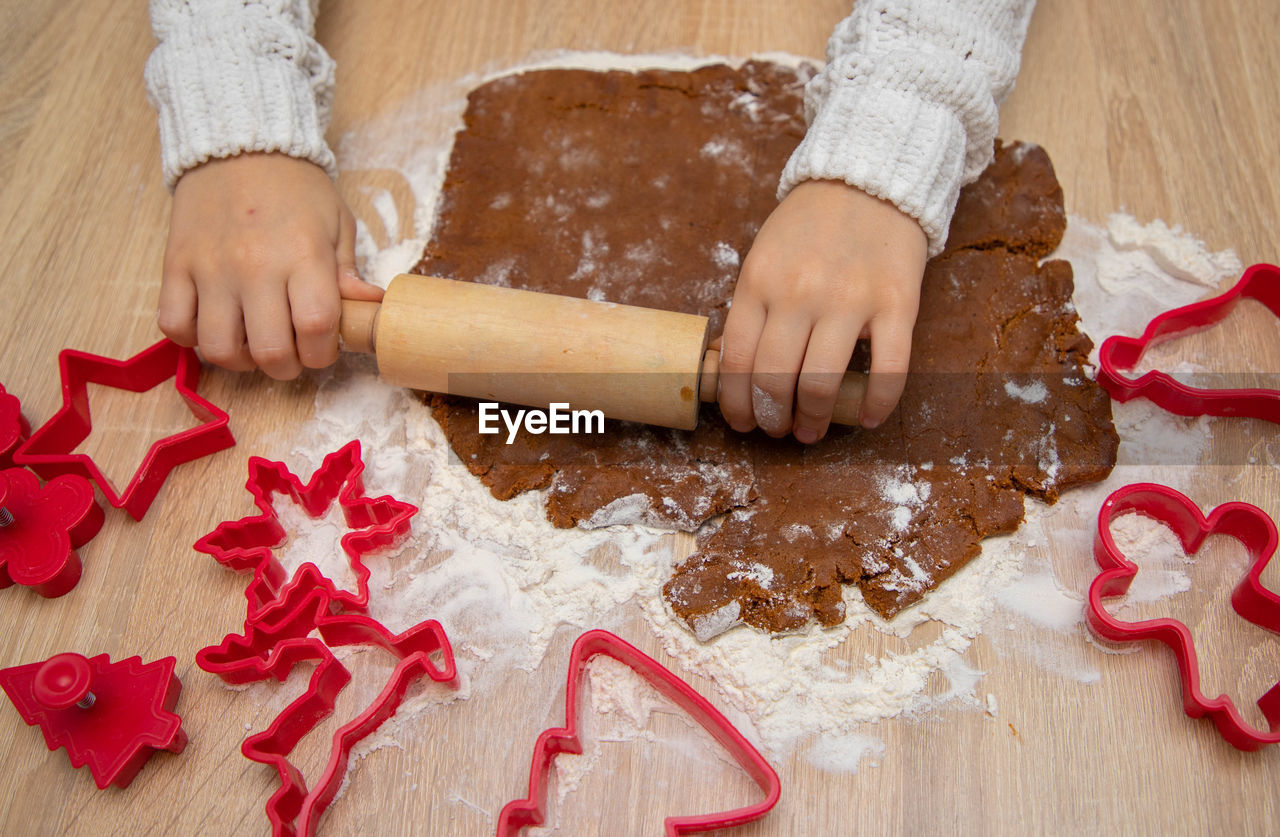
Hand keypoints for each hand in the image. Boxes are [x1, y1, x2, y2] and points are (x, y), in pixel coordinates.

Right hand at [158, 153, 383, 378]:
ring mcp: (210, 268)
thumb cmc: (295, 188)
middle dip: (287, 366)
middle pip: (269, 351)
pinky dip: (191, 338)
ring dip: (240, 359)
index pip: (315, 328)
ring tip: (252, 342)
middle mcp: (254, 266)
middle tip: (291, 352)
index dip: (323, 352)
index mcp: (303, 255)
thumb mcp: (336, 223)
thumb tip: (372, 307)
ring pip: (218, 348)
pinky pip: (174, 324)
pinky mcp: (175, 265)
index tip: (322, 346)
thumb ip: (348, 271)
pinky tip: (214, 325)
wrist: (239, 144)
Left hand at [718, 180, 927, 441]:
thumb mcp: (762, 258)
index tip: (743, 422)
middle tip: (778, 429)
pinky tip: (867, 418)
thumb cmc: (809, 227)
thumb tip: (737, 375)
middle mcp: (800, 292)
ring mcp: (851, 299)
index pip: (737, 361)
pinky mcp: (897, 304)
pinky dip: (876, 405)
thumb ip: (751, 309)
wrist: (868, 178)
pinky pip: (888, 371)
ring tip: (811, 431)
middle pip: (775, 381)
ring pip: (822, 384)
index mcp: (759, 281)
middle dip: (772, 418)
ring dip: (814, 420)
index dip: (737, 404)